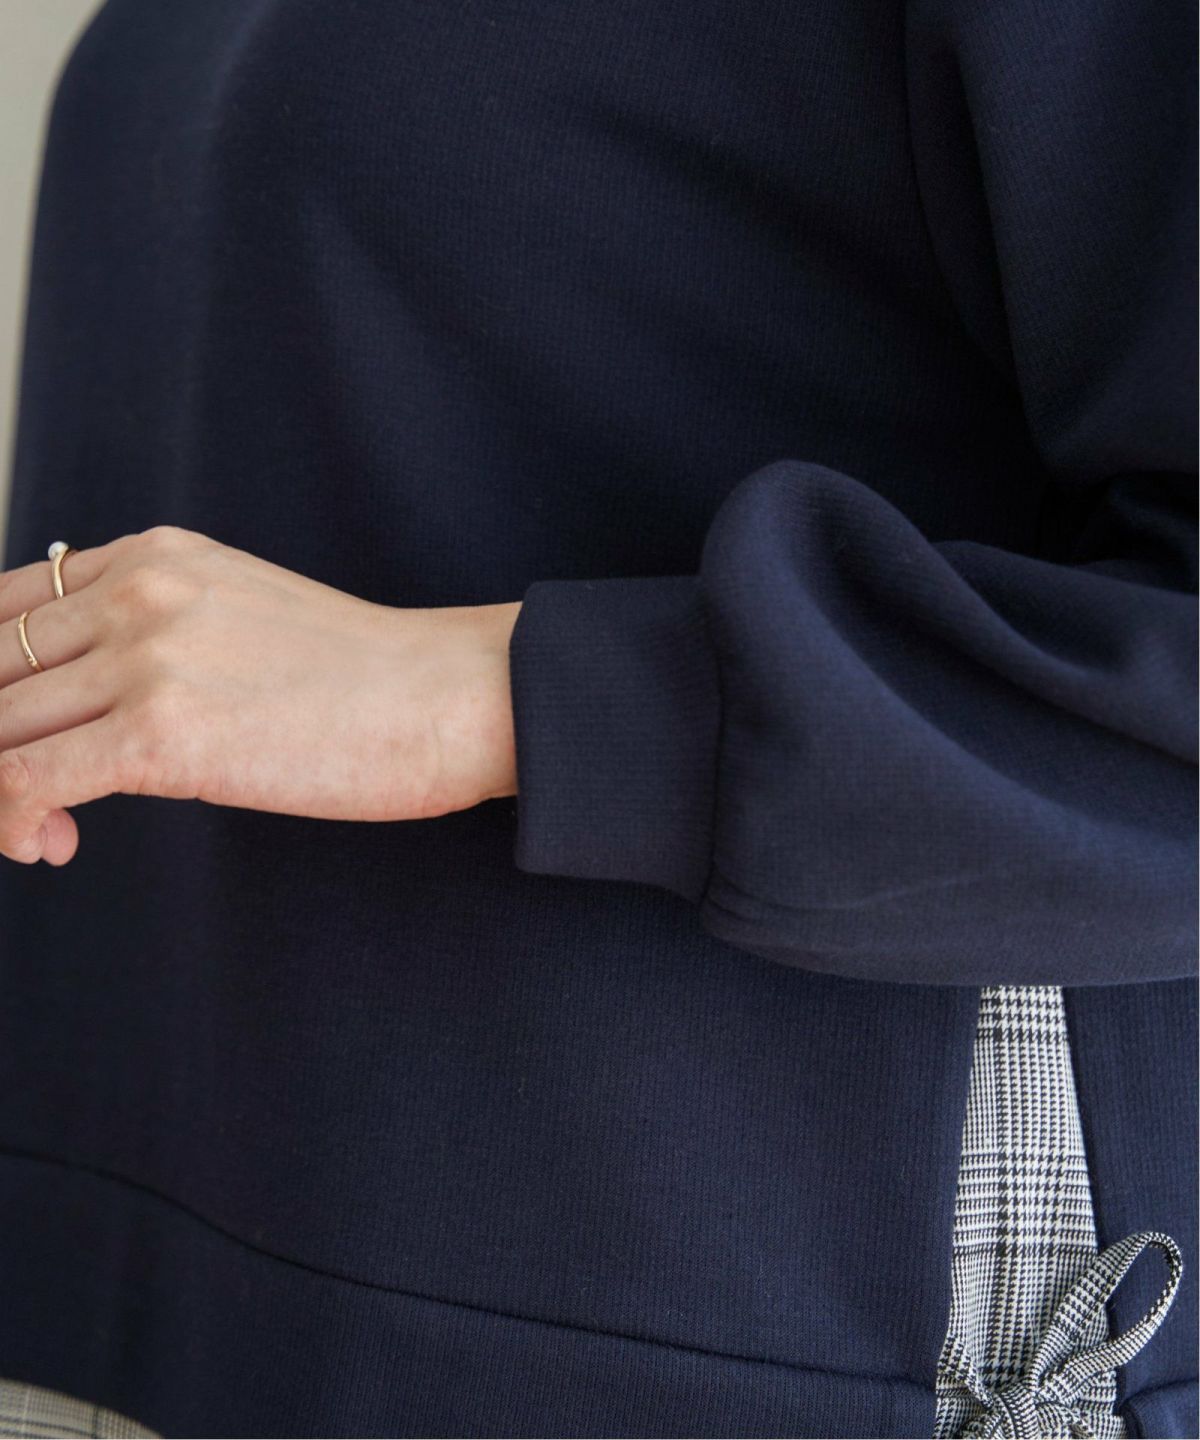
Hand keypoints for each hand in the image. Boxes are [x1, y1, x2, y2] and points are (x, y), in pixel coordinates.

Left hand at [0, 525, 520, 865]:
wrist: (444, 697)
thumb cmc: (364, 675)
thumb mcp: (243, 612)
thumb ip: (160, 629)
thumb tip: (93, 703)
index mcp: (153, 555)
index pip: (6, 607)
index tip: (15, 735)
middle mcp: (136, 592)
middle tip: (29, 793)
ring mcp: (146, 659)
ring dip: (0, 787)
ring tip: (41, 829)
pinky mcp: (160, 734)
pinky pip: (23, 780)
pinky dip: (13, 819)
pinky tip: (51, 845)